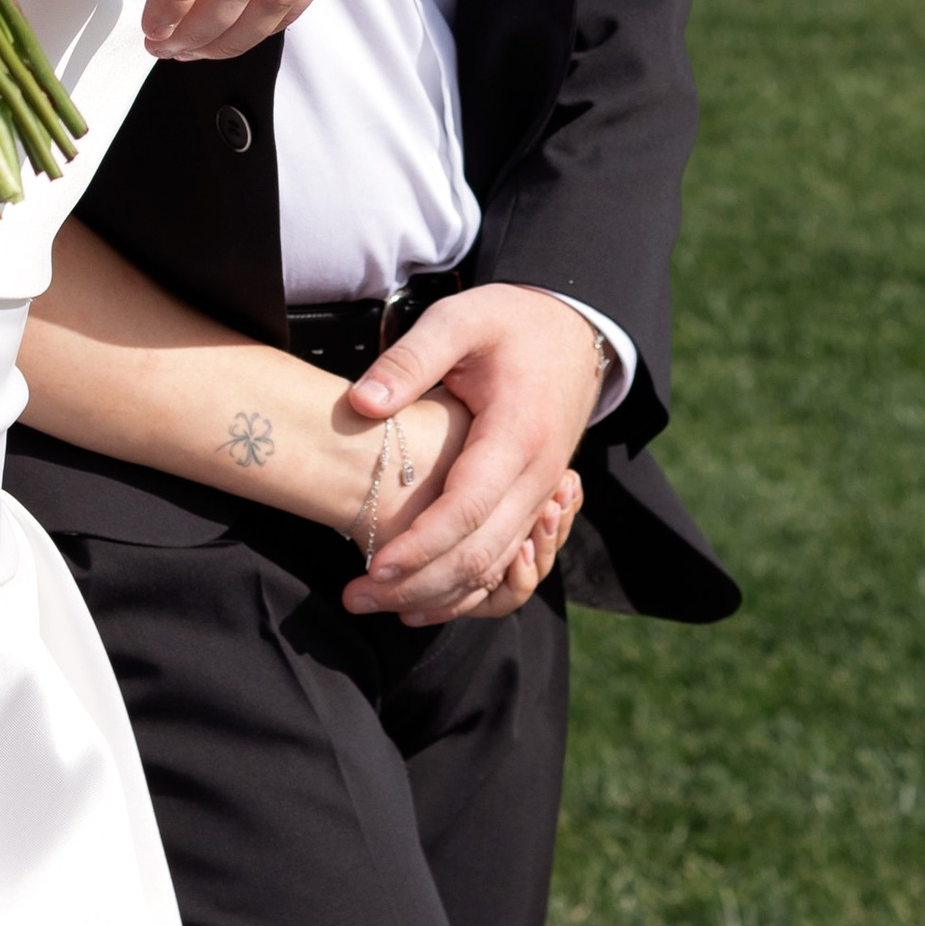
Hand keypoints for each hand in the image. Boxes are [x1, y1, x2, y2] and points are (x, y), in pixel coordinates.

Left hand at [341, 287, 604, 623]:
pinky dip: (463, 590)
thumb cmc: (508, 322)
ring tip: (374, 606)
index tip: (372, 567)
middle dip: (417, 585)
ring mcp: (539, 495)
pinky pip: (503, 562)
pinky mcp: (533, 503)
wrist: (570, 331)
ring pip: (494, 569)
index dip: (421, 545)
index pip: (467, 509)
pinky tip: (419, 604)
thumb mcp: (460, 319)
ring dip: (437, 596)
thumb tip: (362, 404)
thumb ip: (411, 359)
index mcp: (518, 435)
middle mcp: (537, 477)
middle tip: (354, 599)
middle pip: (481, 554)